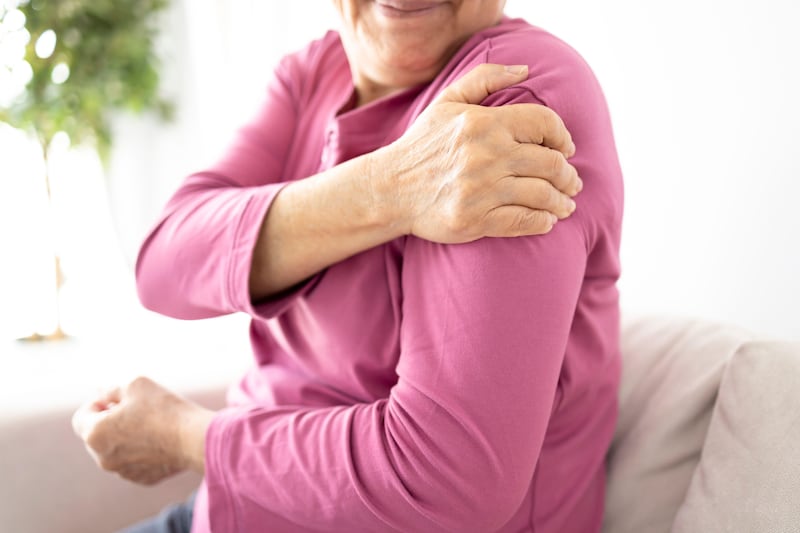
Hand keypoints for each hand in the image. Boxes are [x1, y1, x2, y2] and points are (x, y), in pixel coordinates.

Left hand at [72, 376, 213, 484]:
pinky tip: (160, 439)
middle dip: (110, 421)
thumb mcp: (134, 384)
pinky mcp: (142, 479)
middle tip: (135, 409)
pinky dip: (141, 451)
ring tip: (150, 423)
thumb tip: (101, 393)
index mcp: (95, 434)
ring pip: (115, 450)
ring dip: (125, 437)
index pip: (81, 416)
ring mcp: (122, 472)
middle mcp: (103, 458)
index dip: (97, 402)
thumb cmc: (163, 408)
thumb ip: (111, 389)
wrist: (194, 437)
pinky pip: (133, 462)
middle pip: (96, 435)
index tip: (118, 398)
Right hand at [374, 63, 580, 242]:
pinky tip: (547, 221)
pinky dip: (542, 222)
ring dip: (561, 202)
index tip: (566, 148)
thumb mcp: (448, 102)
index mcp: (483, 123)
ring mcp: (481, 190)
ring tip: (565, 205)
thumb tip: (525, 71)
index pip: (543, 124)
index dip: (563, 136)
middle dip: (568, 175)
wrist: (389, 190)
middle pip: (550, 163)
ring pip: (541, 195)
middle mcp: (485, 155)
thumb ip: (486, 78)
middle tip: (572, 183)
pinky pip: (523, 221)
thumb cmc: (422, 146)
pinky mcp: (475, 220)